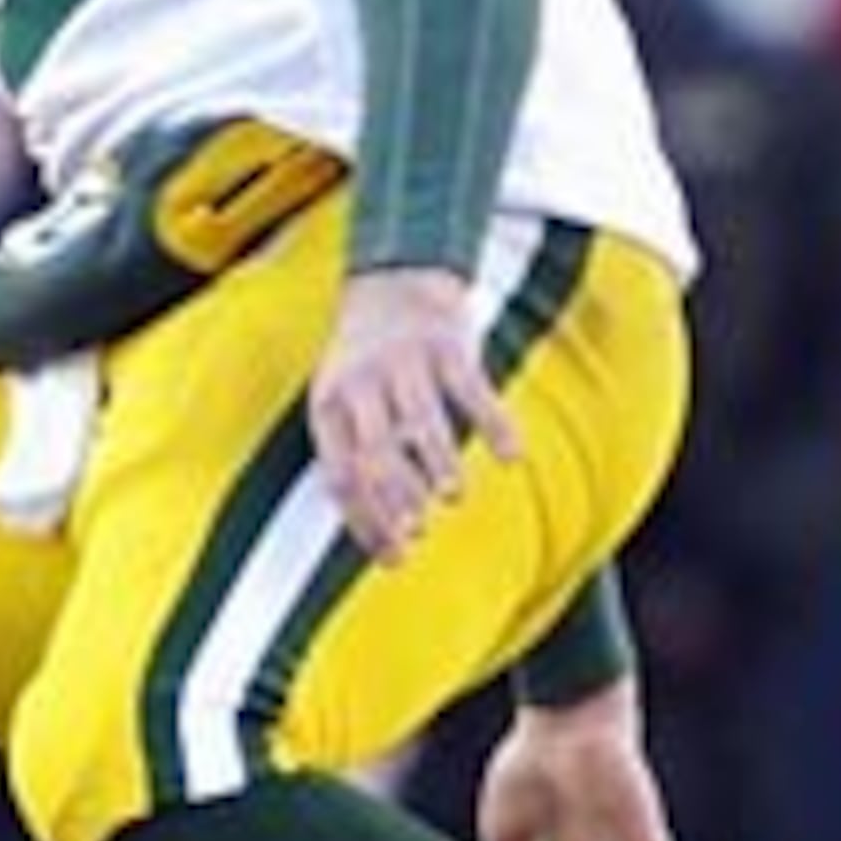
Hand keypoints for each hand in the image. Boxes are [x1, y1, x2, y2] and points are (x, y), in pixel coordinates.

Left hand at [308, 264, 520, 561]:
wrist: (393, 283)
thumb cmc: (368, 367)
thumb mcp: (344, 406)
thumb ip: (357, 462)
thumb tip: (380, 541)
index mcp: (327, 407)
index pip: (339, 475)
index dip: (366, 520)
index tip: (395, 557)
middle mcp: (359, 384)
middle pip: (374, 450)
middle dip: (396, 496)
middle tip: (420, 530)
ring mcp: (403, 362)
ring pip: (420, 420)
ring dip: (437, 462)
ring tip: (453, 497)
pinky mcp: (446, 345)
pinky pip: (472, 390)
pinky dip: (495, 425)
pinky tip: (512, 457)